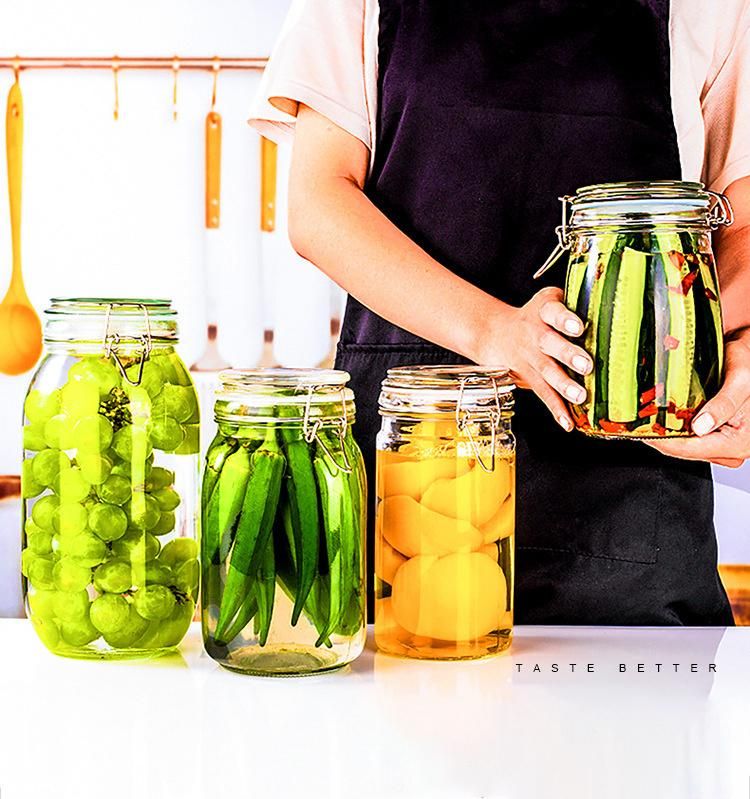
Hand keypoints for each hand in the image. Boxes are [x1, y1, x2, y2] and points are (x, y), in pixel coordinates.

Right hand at [479, 287, 591, 429]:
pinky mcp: (528, 377)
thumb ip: (576, 303)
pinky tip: (567, 422)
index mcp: (543, 310)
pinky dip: (556, 409)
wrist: (495, 333)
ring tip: (580, 396)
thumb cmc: (535, 316)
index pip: (553, 312)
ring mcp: (530, 357)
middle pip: (549, 343)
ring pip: (546, 371)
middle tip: (586, 365)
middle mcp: (535, 333)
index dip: (565, 319)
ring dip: (563, 385)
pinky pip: (542, 393)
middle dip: (567, 354)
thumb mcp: (549, 301)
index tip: (578, 327)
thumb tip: (621, 307)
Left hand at [646, 332, 749, 467]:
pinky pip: (691, 438)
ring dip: (668, 432)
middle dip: (663, 436)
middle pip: (685, 450)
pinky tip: (665, 416)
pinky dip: (677, 428)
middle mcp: (733, 448)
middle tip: (640, 422)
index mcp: (739, 442)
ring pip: (686, 445)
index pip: (690, 450)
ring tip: (650, 418)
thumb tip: (700, 426)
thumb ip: (723, 404)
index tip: (641, 431)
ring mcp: (724, 444)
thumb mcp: (741, 379)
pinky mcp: (717, 436)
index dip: (662, 441)